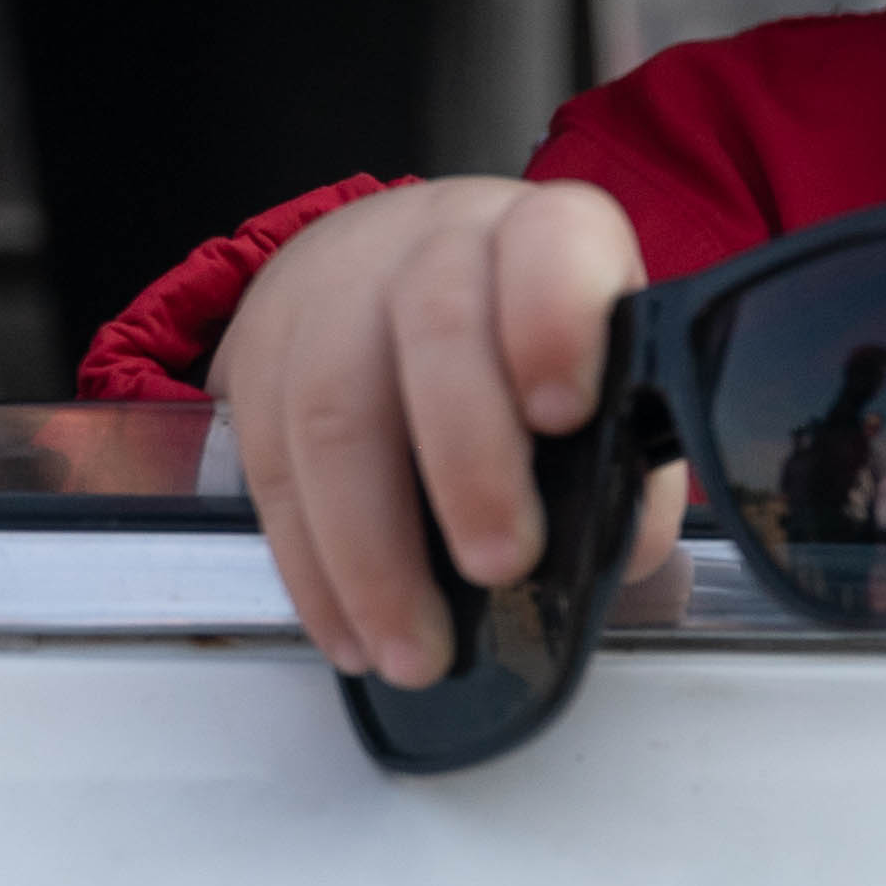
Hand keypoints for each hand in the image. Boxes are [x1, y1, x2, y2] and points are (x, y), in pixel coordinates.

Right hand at [215, 177, 679, 692]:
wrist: (393, 270)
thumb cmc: (521, 346)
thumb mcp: (599, 377)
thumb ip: (625, 458)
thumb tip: (619, 549)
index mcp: (542, 237)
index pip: (548, 246)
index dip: (552, 323)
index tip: (564, 414)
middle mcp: (435, 244)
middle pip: (435, 330)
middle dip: (467, 465)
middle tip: (499, 567)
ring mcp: (335, 292)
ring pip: (333, 406)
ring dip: (370, 550)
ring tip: (413, 648)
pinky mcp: (260, 354)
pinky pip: (271, 465)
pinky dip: (309, 568)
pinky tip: (349, 631)